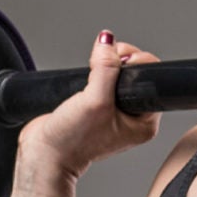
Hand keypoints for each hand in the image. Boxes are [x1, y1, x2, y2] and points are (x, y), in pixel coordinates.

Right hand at [21, 29, 162, 176]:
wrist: (45, 154)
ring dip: (102, 68)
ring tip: (88, 83)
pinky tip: (83, 85)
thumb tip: (107, 41)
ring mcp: (116, 113)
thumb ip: (105, 69)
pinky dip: (92, 74)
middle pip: (135, 73)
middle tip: (99, 71)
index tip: (118, 62)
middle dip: (117, 62)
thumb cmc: (72, 141)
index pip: (151, 79)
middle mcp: (134, 118)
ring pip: (117, 74)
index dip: (135, 62)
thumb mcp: (94, 101)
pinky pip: (102, 80)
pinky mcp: (99, 107)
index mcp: (144, 122)